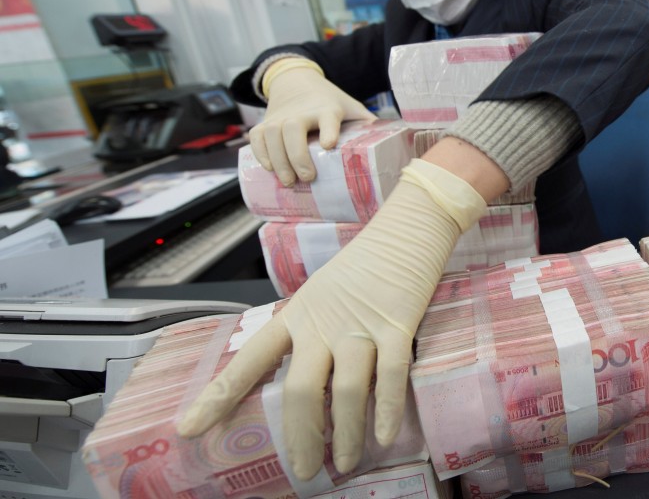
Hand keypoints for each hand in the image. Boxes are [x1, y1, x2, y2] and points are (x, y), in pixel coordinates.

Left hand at [177, 159, 487, 479]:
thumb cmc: (363, 266)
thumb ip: (308, 334)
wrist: (406, 230)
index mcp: (297, 315)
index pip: (250, 359)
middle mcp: (322, 323)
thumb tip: (300, 387)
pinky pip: (391, 374)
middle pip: (300, 388)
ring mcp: (360, 325)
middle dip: (300, 436)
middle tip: (304, 470)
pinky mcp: (398, 325)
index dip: (219, 396)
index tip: (189, 430)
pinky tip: (384, 436)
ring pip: (347, 388)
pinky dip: (387, 409)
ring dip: (346, 432)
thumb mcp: (321, 295)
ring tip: (346, 462)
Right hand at [249, 61, 375, 184]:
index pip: (328, 117)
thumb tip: (391, 147)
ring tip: (288, 181)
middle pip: (293, 129)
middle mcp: (301, 111)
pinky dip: (261, 154)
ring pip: (272, 135)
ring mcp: (280, 116)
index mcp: (327, 108)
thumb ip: (366, 125)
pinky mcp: (265, 122)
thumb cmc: (328, 102)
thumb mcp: (350, 107)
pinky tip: (269, 169)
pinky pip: (257, 138)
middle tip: (306, 178)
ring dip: (278, 160)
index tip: (329, 145)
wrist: (296, 81)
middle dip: (297, 155)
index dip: (328, 130)